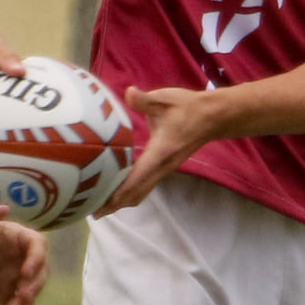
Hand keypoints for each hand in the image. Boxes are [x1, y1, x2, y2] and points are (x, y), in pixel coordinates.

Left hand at [0, 211, 47, 304]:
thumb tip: (4, 209)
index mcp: (16, 237)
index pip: (38, 245)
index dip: (36, 258)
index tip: (25, 272)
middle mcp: (20, 258)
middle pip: (40, 272)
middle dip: (34, 285)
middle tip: (21, 295)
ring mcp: (14, 278)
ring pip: (31, 291)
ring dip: (27, 301)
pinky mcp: (5, 295)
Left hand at [98, 84, 220, 213]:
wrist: (212, 117)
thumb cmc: (187, 107)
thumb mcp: (165, 99)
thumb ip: (145, 99)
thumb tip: (129, 92)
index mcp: (160, 153)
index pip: (136, 179)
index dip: (118, 193)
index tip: (101, 204)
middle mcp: (162, 167)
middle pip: (136, 193)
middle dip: (115, 204)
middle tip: (92, 211)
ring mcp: (164, 169)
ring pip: (141, 192)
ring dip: (122, 201)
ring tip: (100, 207)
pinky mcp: (164, 168)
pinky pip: (145, 186)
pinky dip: (130, 193)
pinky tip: (116, 192)